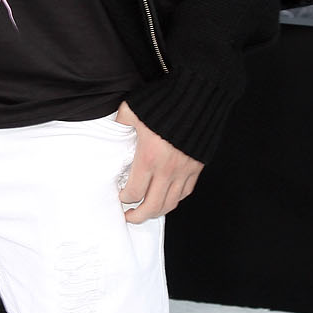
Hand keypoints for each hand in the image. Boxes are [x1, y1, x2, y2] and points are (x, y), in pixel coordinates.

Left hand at [115, 100, 202, 223]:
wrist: (199, 95)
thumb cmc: (167, 101)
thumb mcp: (133, 109)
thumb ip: (120, 123)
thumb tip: (112, 131)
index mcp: (148, 157)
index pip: (134, 192)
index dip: (125, 199)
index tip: (121, 196)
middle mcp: (167, 169)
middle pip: (152, 206)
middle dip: (138, 216)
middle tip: (129, 216)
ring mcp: (184, 170)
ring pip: (171, 203)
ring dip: (157, 211)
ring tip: (148, 211)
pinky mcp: (196, 167)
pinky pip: (186, 192)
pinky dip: (176, 199)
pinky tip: (168, 197)